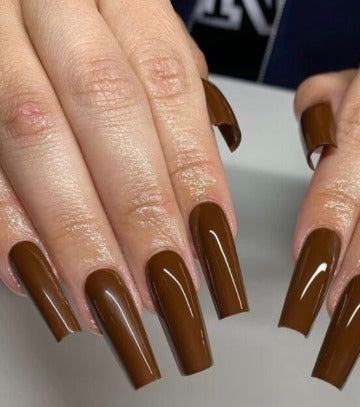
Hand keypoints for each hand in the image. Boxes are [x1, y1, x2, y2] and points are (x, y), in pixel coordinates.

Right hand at [0, 0, 246, 387]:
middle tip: (165, 284)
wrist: (22, 3)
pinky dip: (6, 226)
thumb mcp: (142, 41)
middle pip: (104, 108)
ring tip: (108, 300)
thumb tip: (206, 202)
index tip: (213, 238)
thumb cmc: (93, 27)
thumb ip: (171, 107)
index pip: (168, 84)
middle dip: (138, 208)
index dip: (192, 167)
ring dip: (75, 231)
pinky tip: (39, 277)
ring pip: (33, 135)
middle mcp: (53, 7)